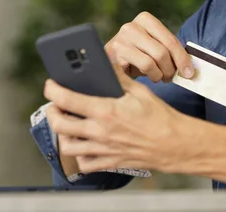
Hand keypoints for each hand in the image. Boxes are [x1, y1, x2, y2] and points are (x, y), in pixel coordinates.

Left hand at [43, 64, 193, 173]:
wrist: (175, 143)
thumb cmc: (160, 117)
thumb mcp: (139, 92)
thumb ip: (119, 78)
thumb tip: (107, 62)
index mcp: (106, 111)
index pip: (67, 99)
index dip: (53, 90)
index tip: (50, 85)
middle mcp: (100, 132)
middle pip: (60, 125)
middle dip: (52, 113)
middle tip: (56, 106)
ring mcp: (103, 149)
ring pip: (67, 146)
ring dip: (62, 135)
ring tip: (67, 125)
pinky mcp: (110, 162)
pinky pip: (84, 163)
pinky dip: (79, 155)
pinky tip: (83, 145)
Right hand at [105, 11, 193, 81]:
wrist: (111, 63)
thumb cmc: (137, 56)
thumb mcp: (154, 48)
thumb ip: (170, 51)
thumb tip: (190, 67)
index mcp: (145, 19)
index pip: (170, 39)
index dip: (182, 57)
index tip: (190, 72)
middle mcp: (132, 26)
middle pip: (163, 51)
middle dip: (172, 68)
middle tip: (172, 77)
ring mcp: (122, 39)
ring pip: (155, 59)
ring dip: (161, 73)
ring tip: (160, 76)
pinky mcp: (116, 53)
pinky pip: (144, 66)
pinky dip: (152, 75)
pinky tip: (149, 76)